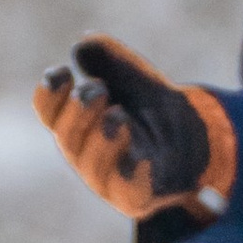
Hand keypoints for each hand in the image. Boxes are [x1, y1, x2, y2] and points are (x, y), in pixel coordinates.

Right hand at [36, 36, 232, 222]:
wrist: (192, 136)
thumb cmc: (149, 105)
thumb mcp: (132, 74)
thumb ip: (109, 58)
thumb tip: (83, 45)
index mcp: (74, 122)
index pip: (49, 111)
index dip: (50, 94)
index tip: (61, 74)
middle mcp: (82, 152)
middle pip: (68, 137)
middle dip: (80, 113)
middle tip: (97, 91)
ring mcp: (105, 178)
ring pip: (93, 165)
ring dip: (103, 140)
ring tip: (117, 117)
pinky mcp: (134, 197)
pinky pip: (129, 191)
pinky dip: (133, 175)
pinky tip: (141, 158)